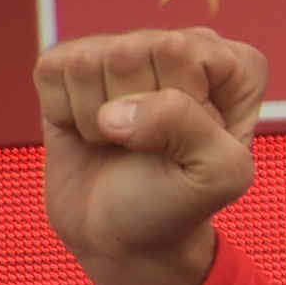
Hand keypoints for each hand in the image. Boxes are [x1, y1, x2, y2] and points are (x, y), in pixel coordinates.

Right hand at [34, 27, 267, 284]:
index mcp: (234, 65)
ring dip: (97, 120)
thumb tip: (116, 113)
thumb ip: (189, 127)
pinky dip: (64, 114)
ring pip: (86, 63)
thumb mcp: (216, 176)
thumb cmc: (178, 203)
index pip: (180, 51)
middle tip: (150, 147)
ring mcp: (124, 52)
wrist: (123, 236)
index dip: (177, 106)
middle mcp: (181, 48)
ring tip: (122, 142)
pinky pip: (51, 71)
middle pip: (127, 53)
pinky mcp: (71, 67)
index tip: (190, 143)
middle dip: (134, 115)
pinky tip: (93, 133)